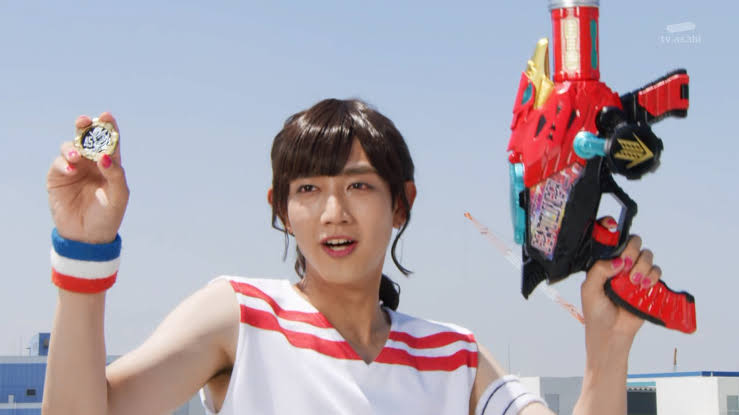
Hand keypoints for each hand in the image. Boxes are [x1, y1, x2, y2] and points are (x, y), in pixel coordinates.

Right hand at [47, 113, 128, 243]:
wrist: (88, 236)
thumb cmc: (108, 215)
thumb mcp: (118, 195)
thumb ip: (115, 174)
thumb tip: (105, 155)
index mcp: (109, 164)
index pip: (109, 141)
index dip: (108, 127)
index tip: (106, 116)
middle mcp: (91, 163)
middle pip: (87, 139)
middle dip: (85, 127)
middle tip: (84, 121)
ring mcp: (74, 169)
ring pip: (70, 147)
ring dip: (73, 148)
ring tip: (77, 156)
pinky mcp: (58, 177)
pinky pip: (59, 163)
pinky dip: (64, 163)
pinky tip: (71, 169)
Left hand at [581, 233, 659, 340]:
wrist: (611, 332)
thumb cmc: (596, 311)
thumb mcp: (590, 290)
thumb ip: (599, 271)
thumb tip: (618, 261)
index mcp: (603, 262)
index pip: (609, 239)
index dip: (611, 227)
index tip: (612, 225)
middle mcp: (620, 264)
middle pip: (632, 242)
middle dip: (631, 250)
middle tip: (626, 265)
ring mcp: (634, 273)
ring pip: (646, 255)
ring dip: (643, 265)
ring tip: (634, 282)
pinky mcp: (647, 284)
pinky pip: (656, 271)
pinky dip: (652, 276)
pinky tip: (643, 286)